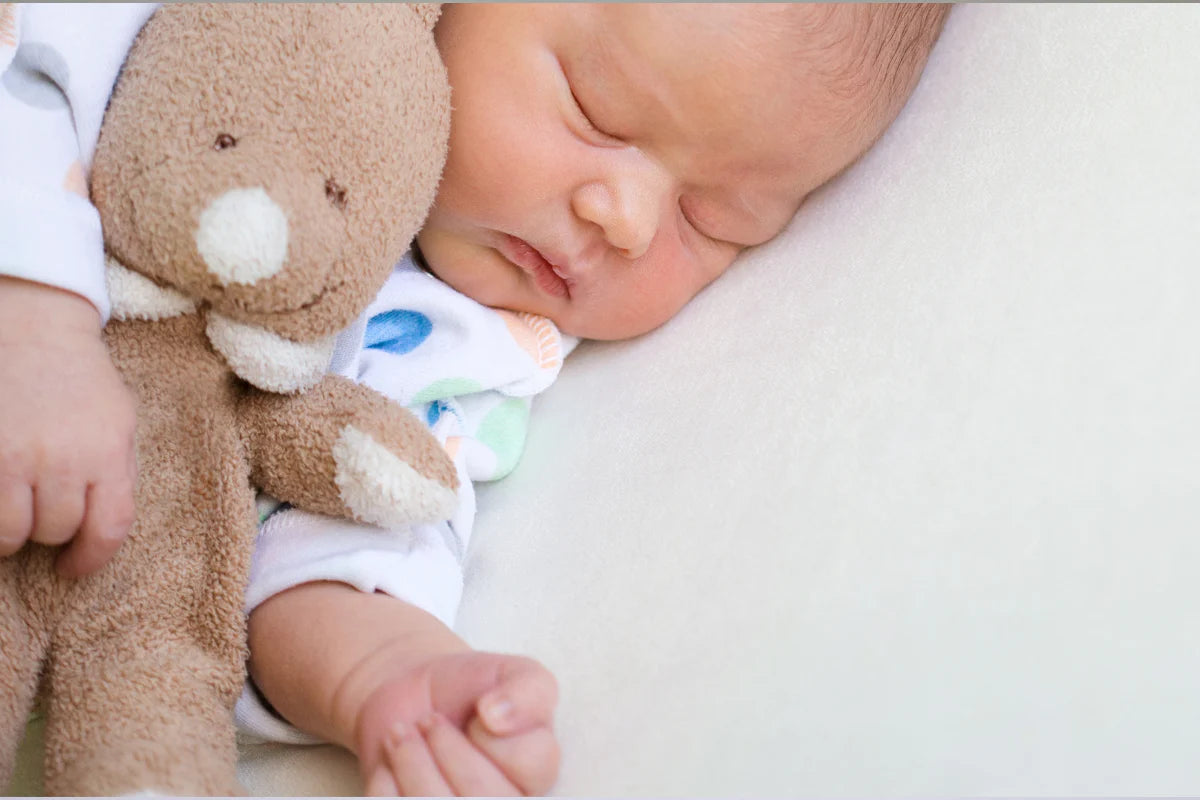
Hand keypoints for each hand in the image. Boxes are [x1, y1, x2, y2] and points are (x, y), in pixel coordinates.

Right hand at [0, 277, 136, 575]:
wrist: (32, 328)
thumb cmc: (80, 381)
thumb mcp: (120, 422)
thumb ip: (118, 475)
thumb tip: (101, 532)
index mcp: (106, 451)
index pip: (106, 530)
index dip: (90, 559)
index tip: (73, 568)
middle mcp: (59, 456)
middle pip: (55, 531)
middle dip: (48, 528)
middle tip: (41, 505)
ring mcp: (9, 455)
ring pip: (10, 532)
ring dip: (10, 527)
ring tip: (12, 500)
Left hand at [356, 653, 560, 796]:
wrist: (415, 695)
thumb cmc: (471, 686)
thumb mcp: (512, 671)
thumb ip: (528, 689)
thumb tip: (497, 717)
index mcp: (539, 773)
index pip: (532, 768)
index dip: (493, 735)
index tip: (476, 710)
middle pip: (482, 797)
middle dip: (445, 747)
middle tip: (429, 721)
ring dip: (411, 762)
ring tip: (403, 736)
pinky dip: (385, 780)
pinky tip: (392, 763)